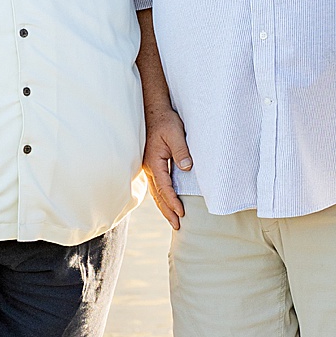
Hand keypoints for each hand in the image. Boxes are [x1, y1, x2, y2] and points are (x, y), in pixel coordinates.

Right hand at [141, 105, 191, 229]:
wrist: (152, 110)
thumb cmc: (165, 120)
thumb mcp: (175, 133)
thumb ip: (181, 151)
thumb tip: (186, 168)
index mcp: (154, 162)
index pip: (165, 187)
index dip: (173, 201)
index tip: (182, 212)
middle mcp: (149, 167)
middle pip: (158, 195)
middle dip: (168, 211)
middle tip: (177, 226)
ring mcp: (148, 167)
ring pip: (155, 192)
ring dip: (164, 207)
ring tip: (173, 220)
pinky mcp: (150, 164)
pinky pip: (156, 185)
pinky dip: (161, 197)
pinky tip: (166, 202)